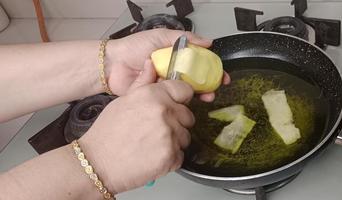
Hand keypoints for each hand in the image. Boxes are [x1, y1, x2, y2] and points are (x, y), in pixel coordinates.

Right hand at [78, 80, 194, 193]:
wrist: (96, 163)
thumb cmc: (106, 133)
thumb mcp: (123, 101)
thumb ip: (143, 83)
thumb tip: (151, 64)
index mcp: (153, 95)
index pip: (185, 90)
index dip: (182, 99)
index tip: (176, 105)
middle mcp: (164, 112)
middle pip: (188, 116)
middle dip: (177, 123)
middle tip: (156, 131)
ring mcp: (169, 134)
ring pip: (185, 137)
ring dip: (174, 142)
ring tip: (151, 145)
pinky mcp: (171, 156)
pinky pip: (180, 155)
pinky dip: (170, 159)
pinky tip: (152, 157)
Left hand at [106, 28, 229, 100]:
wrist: (112, 65)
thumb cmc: (132, 48)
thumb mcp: (160, 36)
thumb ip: (184, 38)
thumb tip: (207, 41)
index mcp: (176, 58)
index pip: (200, 64)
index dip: (212, 70)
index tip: (222, 75)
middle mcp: (173, 73)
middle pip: (197, 81)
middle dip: (209, 86)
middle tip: (216, 88)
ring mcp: (166, 86)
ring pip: (187, 93)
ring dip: (199, 95)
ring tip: (206, 96)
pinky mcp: (159, 98)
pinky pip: (173, 101)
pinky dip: (181, 101)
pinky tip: (185, 99)